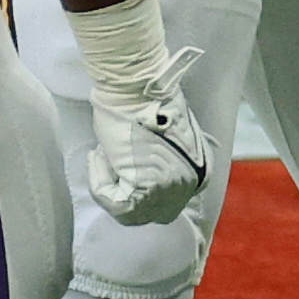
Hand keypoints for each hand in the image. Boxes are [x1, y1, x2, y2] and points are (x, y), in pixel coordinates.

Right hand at [69, 0, 212, 225]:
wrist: (135, 86)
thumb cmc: (138, 106)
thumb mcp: (155, 144)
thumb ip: (154, 168)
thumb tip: (133, 182)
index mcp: (198, 174)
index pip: (165, 202)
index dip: (135, 188)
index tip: (117, 168)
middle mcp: (190, 185)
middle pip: (149, 213)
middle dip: (123, 192)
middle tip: (107, 162)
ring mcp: (173, 188)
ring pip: (129, 212)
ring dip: (108, 183)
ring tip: (103, 154)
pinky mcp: (152, 188)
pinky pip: (116, 204)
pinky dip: (100, 182)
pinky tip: (100, 156)